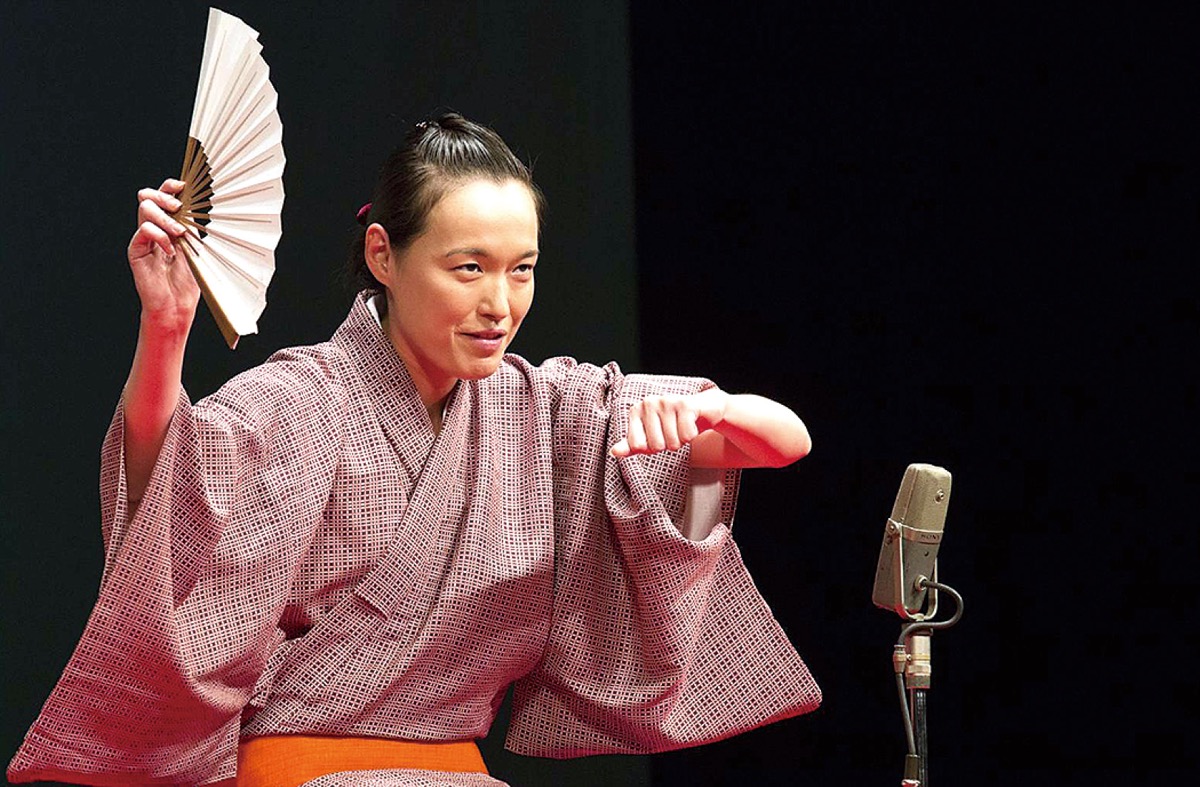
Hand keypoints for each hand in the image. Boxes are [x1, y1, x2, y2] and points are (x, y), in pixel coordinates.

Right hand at [127, 178, 198, 333]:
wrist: (177, 304)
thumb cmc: (189, 279)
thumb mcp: (197, 246)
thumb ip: (193, 225)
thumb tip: (199, 204)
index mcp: (169, 224)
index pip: (163, 195)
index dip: (170, 186)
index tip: (183, 186)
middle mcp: (154, 228)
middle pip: (148, 196)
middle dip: (164, 197)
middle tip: (179, 208)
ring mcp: (143, 238)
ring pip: (145, 210)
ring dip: (165, 218)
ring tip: (179, 234)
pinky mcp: (136, 250)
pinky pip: (143, 231)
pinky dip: (160, 237)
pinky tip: (170, 250)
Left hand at [610, 388, 729, 457]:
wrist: (702, 410)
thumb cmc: (672, 424)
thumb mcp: (649, 436)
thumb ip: (631, 445)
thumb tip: (614, 452)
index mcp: (636, 410)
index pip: (636, 446)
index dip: (650, 448)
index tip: (657, 436)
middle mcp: (649, 403)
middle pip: (656, 446)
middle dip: (668, 445)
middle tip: (673, 432)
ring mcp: (666, 401)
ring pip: (672, 443)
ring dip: (681, 441)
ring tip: (681, 428)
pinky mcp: (685, 404)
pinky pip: (686, 436)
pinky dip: (692, 436)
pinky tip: (691, 424)